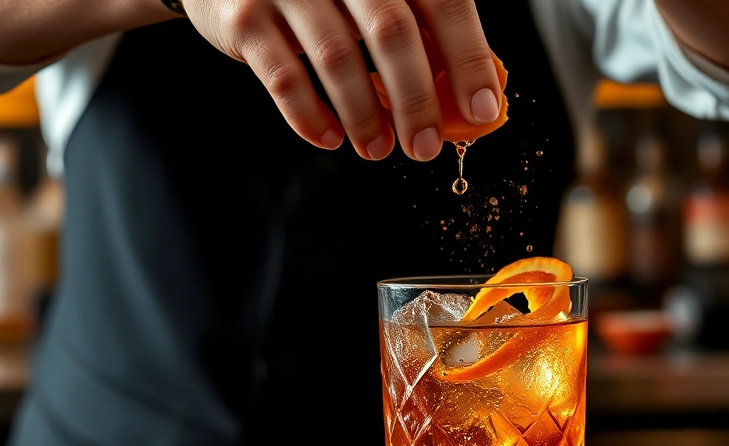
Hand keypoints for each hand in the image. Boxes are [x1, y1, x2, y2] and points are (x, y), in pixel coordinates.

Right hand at [182, 0, 502, 160]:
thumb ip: (417, 30)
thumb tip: (466, 92)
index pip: (443, 3)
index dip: (468, 59)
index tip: (482, 111)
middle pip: (392, 32)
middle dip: (415, 100)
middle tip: (425, 146)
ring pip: (338, 58)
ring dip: (364, 116)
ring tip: (377, 149)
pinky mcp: (246, 18)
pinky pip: (283, 77)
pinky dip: (310, 117)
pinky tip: (330, 138)